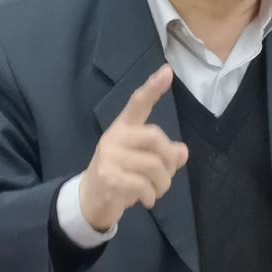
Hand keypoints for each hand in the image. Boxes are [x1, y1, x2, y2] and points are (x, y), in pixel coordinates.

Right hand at [79, 64, 188, 231]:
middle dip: (168, 159)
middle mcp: (115, 137)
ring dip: (163, 184)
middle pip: (154, 138)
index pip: (138, 103)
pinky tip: (147, 200)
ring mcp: (109, 157)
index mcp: (123, 127)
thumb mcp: (142, 162)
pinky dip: (151, 196)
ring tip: (157, 191)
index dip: (153, 87)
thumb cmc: (121, 175)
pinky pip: (143, 185)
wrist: (90, 200)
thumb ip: (162, 154)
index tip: (167, 71)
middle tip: (167, 174)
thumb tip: (182, 152)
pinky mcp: (108, 178)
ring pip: (153, 166)